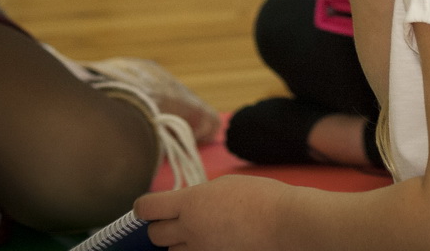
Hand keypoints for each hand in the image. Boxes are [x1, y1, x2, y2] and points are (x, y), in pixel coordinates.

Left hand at [135, 175, 289, 250]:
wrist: (285, 223)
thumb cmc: (261, 198)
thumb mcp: (224, 185)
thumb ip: (198, 196)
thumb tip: (183, 204)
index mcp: (190, 203)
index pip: (147, 207)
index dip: (144, 207)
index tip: (148, 207)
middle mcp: (190, 229)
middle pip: (155, 234)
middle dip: (160, 226)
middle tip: (174, 220)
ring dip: (178, 243)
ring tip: (197, 233)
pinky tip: (211, 243)